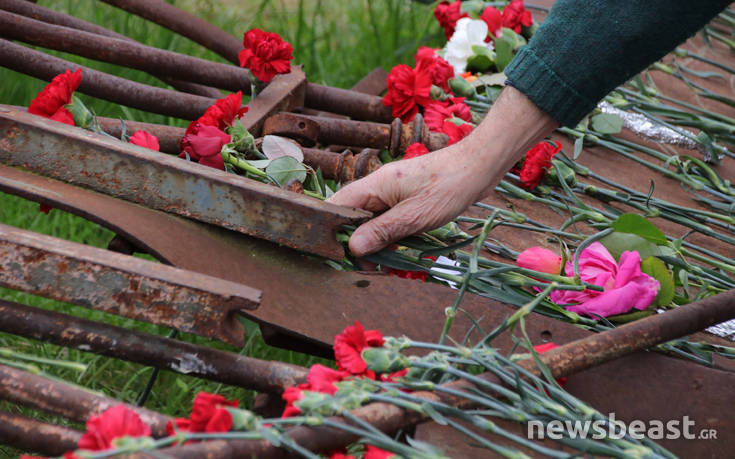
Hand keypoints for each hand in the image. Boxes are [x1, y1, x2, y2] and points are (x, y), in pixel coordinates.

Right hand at [328, 142, 495, 256]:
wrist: (479, 166)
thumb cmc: (449, 186)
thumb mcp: (415, 216)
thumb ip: (382, 231)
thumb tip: (352, 247)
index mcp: (374, 185)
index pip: (337, 206)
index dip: (331, 231)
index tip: (339, 255)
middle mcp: (378, 187)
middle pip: (352, 216)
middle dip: (355, 242)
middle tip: (366, 267)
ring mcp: (392, 193)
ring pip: (371, 220)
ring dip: (374, 242)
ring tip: (382, 266)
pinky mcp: (406, 199)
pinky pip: (388, 219)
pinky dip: (390, 236)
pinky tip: (397, 253)